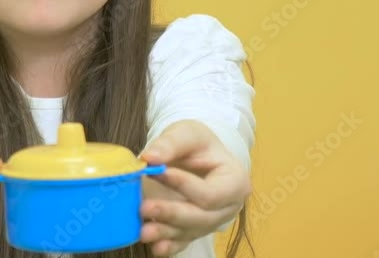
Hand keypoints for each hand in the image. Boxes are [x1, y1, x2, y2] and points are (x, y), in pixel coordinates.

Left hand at [137, 120, 251, 255]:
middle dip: (173, 213)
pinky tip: (155, 247)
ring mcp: (212, 222)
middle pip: (202, 218)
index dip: (183, 185)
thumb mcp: (187, 133)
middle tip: (144, 207)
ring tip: (143, 230)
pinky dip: (169, 247)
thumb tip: (150, 157)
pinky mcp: (194, 230)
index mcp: (235, 181)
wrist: (195, 157)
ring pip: (190, 232)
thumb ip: (170, 143)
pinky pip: (183, 242)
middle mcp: (228, 207)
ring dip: (166, 233)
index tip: (156, 171)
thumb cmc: (196, 144)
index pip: (211, 192)